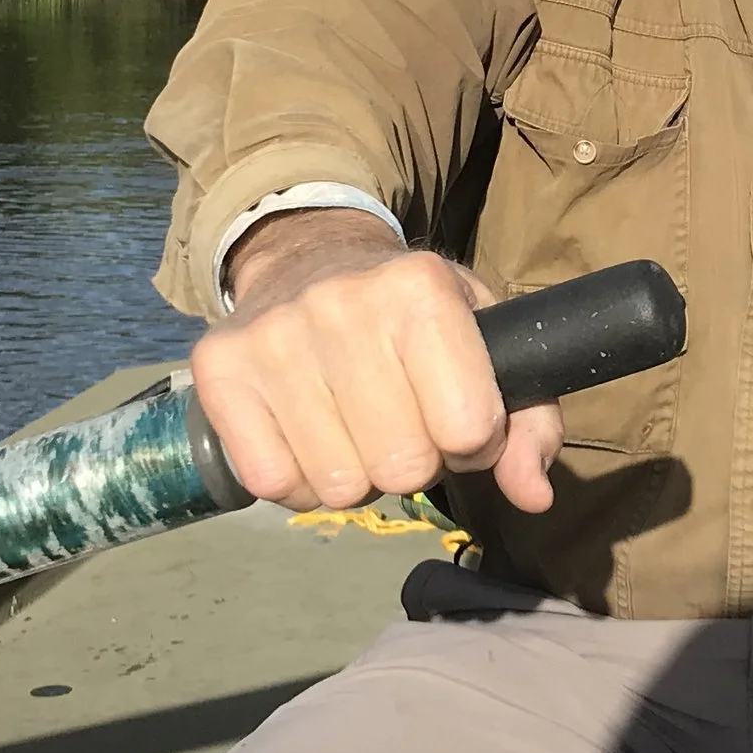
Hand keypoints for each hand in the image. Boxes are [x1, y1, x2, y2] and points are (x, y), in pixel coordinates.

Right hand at [188, 209, 561, 515]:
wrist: (309, 257)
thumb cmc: (414, 315)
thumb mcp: (487, 342)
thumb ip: (529, 421)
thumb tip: (533, 496)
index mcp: (420, 288)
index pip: (469, 429)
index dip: (472, 440)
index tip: (456, 413)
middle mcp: (341, 303)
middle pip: (403, 467)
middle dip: (414, 461)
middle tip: (402, 421)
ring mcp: (273, 336)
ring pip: (338, 486)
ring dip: (357, 473)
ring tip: (356, 425)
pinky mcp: (219, 368)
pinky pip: (272, 483)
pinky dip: (299, 482)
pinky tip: (309, 436)